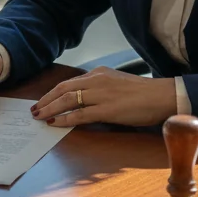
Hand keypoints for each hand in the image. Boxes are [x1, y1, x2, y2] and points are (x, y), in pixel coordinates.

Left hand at [30, 67, 176, 126]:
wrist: (163, 96)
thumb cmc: (143, 93)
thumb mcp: (117, 83)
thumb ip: (100, 88)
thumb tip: (83, 100)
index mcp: (99, 73)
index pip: (69, 82)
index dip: (53, 92)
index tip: (43, 100)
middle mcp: (97, 80)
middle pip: (63, 89)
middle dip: (46, 100)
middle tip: (34, 110)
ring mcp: (101, 94)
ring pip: (67, 100)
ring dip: (50, 109)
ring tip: (39, 117)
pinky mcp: (107, 109)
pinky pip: (80, 114)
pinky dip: (65, 119)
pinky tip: (55, 123)